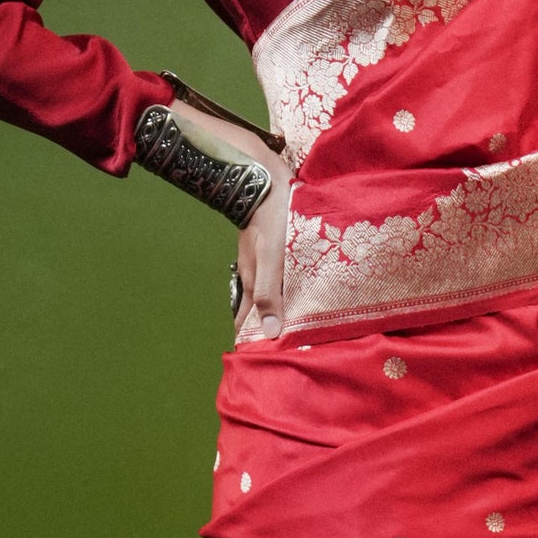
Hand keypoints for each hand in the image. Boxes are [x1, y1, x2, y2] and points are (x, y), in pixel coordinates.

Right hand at [229, 146, 291, 341]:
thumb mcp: (272, 257)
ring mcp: (258, 257)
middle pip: (255, 310)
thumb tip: (270, 333)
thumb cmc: (272, 215)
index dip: (253, 342)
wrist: (261, 174)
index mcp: (251, 280)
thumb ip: (269, 293)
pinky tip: (291, 288)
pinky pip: (272, 274)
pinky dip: (279, 288)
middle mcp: (252, 272)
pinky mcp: (267, 244)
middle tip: (280, 349)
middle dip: (264, 330)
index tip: (262, 363)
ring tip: (289, 326)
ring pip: (264, 292)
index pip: (246, 322)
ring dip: (274, 309)